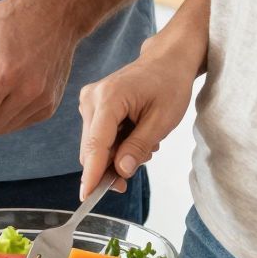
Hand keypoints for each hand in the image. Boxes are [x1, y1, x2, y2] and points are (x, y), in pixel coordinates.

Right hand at [79, 40, 200, 195]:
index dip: (92, 173)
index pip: (96, 144)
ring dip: (115, 155)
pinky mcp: (92, 105)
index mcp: (109, 98)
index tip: (87, 196)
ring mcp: (89, 101)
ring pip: (94, 145)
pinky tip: (134, 136)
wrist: (166, 60)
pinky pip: (98, 137)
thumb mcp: (162, 120)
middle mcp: (92, 99)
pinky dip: (114, 145)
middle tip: (135, 171)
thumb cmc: (169, 84)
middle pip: (92, 148)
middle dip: (109, 167)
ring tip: (144, 143)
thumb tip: (120, 171)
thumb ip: (139, 146)